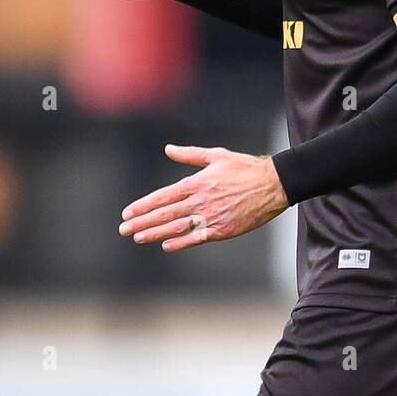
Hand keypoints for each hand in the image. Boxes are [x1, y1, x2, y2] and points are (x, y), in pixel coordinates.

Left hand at [118, 144, 289, 252]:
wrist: (273, 185)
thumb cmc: (244, 168)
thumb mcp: (215, 156)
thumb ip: (189, 155)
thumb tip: (168, 149)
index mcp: (197, 183)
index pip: (163, 197)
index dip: (143, 206)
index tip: (127, 213)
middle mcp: (200, 201)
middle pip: (165, 214)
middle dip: (142, 222)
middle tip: (124, 229)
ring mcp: (211, 217)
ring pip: (177, 227)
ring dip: (155, 233)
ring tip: (138, 238)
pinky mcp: (223, 230)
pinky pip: (197, 239)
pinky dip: (180, 243)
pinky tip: (166, 246)